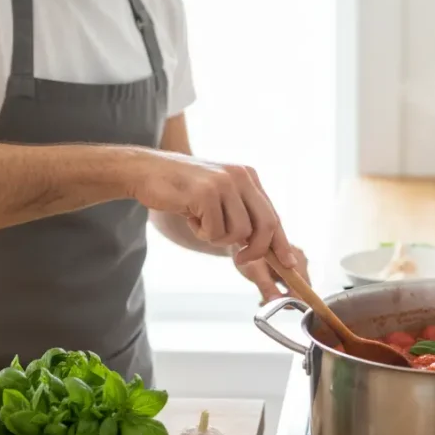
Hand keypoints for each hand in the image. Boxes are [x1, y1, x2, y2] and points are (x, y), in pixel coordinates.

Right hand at [125, 149, 297, 267]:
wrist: (146, 171)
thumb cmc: (182, 188)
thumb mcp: (219, 196)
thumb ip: (241, 213)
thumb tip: (262, 246)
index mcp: (248, 176)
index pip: (272, 214)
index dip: (281, 242)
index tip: (288, 263)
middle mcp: (241, 176)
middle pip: (265, 225)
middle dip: (256, 250)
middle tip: (239, 259)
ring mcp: (224, 183)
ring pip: (238, 233)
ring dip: (217, 237)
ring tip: (201, 221)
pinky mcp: (206, 193)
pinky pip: (214, 232)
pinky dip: (202, 232)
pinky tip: (190, 215)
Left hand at [236, 245, 309, 303]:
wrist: (242, 238)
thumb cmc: (246, 250)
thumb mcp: (255, 270)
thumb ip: (266, 286)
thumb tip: (276, 302)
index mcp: (295, 258)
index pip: (303, 287)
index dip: (293, 301)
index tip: (277, 306)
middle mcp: (300, 259)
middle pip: (301, 289)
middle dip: (286, 299)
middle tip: (265, 301)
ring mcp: (297, 262)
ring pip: (297, 288)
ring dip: (282, 296)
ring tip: (263, 297)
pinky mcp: (291, 265)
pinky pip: (292, 283)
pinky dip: (281, 290)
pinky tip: (268, 290)